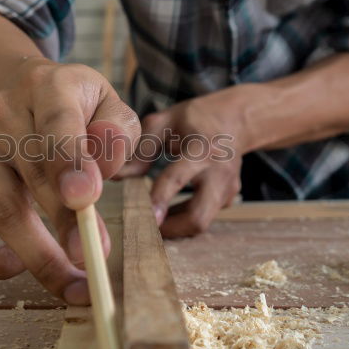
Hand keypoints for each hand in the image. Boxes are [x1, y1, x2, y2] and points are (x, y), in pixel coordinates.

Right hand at [0, 59, 139, 304]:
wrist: (16, 91)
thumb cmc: (73, 105)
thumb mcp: (105, 101)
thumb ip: (116, 130)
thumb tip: (102, 166)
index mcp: (44, 88)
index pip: (55, 124)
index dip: (69, 162)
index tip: (86, 198)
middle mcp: (2, 118)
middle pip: (31, 176)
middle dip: (65, 223)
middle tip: (95, 258)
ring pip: (2, 211)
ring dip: (38, 256)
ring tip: (74, 286)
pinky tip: (17, 267)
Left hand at [116, 87, 253, 237]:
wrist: (234, 120)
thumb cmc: (193, 120)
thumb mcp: (163, 123)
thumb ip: (140, 150)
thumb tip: (115, 176)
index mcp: (200, 148)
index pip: (177, 177)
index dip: (160, 198)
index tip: (146, 216)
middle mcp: (218, 172)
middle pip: (198, 217)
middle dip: (170, 229)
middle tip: (143, 227)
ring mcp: (228, 189)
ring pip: (201, 223)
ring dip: (174, 226)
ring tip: (152, 217)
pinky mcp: (229, 199)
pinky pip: (204, 217)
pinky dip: (184, 219)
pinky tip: (169, 209)